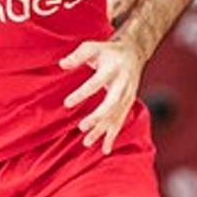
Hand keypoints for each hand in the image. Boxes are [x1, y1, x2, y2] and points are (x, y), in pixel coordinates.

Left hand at [59, 38, 146, 153]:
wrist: (134, 52)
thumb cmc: (108, 51)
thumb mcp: (93, 47)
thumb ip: (77, 55)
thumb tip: (62, 64)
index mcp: (113, 68)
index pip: (96, 83)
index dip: (82, 94)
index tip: (67, 103)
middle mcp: (123, 84)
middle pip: (111, 103)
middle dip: (98, 117)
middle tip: (82, 127)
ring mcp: (128, 95)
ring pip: (116, 115)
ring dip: (103, 129)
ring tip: (87, 142)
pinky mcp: (129, 103)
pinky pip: (121, 121)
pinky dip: (113, 135)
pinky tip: (105, 149)